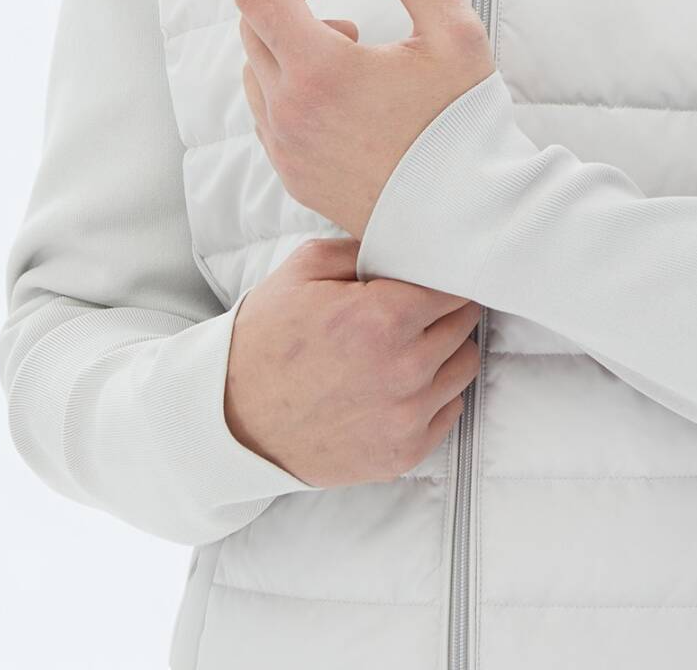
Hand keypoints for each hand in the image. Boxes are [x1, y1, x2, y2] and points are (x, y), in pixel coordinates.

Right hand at [224, 236, 483, 485]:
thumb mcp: (305, 268)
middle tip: (420, 309)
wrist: (231, 418)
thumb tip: (412, 241)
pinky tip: (405, 383)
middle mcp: (404, 369)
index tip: (434, 277)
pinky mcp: (402, 455)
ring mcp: (406, 417)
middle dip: (446, 311)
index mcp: (384, 318)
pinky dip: (436, 395)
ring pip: (465, 367)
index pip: (455, 286)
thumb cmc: (267, 338)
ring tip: (413, 345)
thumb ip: (366, 246)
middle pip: (464, 324)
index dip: (445, 277)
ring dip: (447, 352)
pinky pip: (450, 412)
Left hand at [235, 0, 496, 239]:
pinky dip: (285, 79)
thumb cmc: (465, 123)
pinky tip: (334, 81)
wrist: (470, 217)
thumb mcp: (450, 31)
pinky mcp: (295, 176)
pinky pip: (267, 112)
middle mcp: (289, 112)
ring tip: (341, 30)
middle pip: (252, 26)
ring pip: (255, 70)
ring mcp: (287, 149)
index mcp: (320, 70)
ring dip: (283, 35)